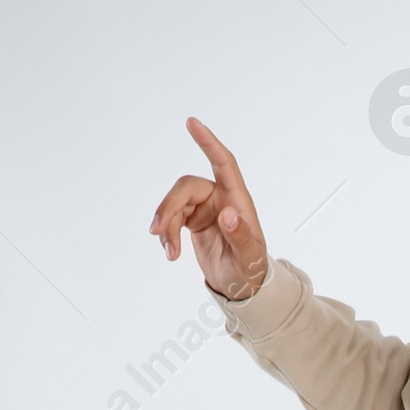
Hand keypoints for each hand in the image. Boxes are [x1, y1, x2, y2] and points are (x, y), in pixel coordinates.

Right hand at [149, 117, 268, 300]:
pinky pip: (171, 217)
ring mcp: (205, 208)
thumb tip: (229, 216)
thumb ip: (241, 237)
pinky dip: (166, 233)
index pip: (223, 163)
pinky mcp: (193, 219)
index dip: (208, 143)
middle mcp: (220, 198)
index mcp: (237, 200)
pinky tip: (170, 251)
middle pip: (186, 187)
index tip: (192, 123)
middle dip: (169, 207)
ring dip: (166, 225)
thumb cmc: (250, 269)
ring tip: (169, 251)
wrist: (242, 286)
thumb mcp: (249, 258)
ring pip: (175, 203)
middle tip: (159, 232)